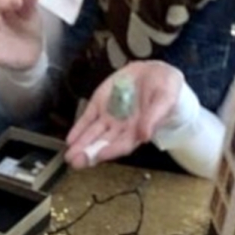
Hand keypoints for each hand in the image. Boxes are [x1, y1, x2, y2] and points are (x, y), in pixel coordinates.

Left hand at [65, 61, 184, 170]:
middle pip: (104, 144)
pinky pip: (88, 118)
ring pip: (93, 134)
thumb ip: (154, 117)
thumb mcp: (164, 99)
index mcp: (138, 130)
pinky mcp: (100, 104)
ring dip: (81, 145)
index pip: (123, 145)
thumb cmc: (165, 89)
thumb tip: (145, 136)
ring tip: (69, 155)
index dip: (111, 150)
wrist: (155, 72)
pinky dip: (79, 128)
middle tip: (77, 162)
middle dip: (90, 153)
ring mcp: (110, 116)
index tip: (100, 155)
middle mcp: (122, 128)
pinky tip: (70, 139)